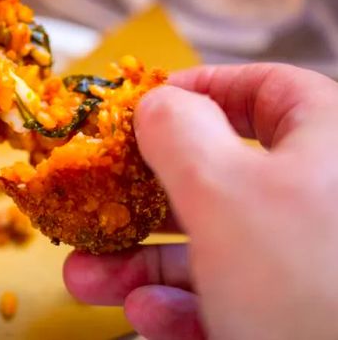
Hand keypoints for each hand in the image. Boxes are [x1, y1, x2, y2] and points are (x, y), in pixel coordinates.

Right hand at [63, 63, 337, 338]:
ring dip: (140, 264)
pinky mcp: (291, 314)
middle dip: (139, 201)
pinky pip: (228, 297)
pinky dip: (179, 305)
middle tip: (96, 204)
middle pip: (214, 179)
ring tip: (89, 278)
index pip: (263, 88)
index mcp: (326, 141)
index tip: (144, 108)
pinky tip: (148, 314)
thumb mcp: (224, 191)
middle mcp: (319, 198)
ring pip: (210, 247)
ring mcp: (306, 262)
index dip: (198, 90)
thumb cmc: (313, 284)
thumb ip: (177, 133)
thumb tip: (156, 104)